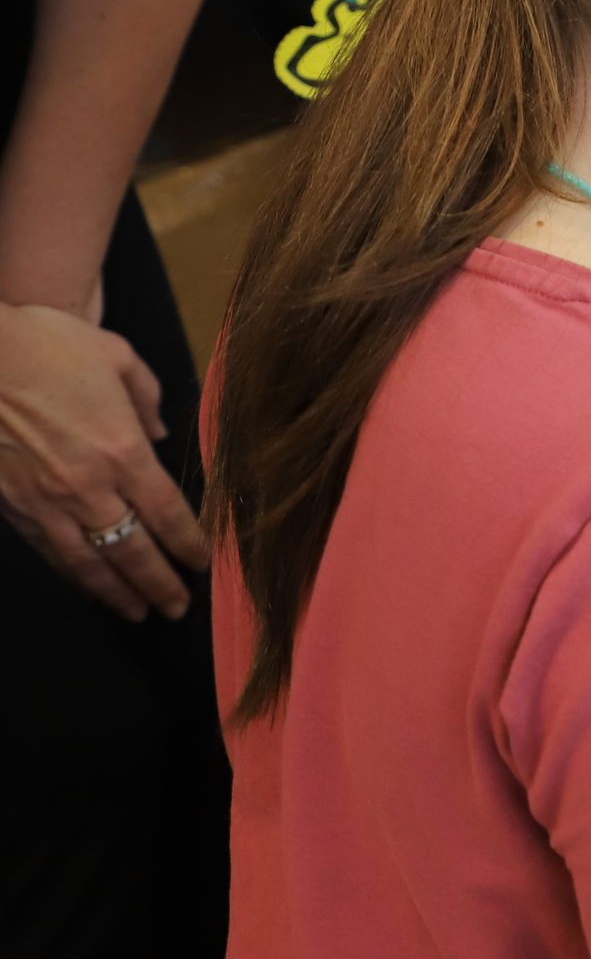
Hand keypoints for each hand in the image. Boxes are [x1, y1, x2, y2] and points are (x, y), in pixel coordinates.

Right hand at [0, 300, 208, 621]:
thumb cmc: (47, 345)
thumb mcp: (117, 356)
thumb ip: (148, 399)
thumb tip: (161, 433)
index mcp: (122, 449)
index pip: (166, 512)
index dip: (188, 543)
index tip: (204, 563)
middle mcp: (86, 485)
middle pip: (131, 551)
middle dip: (159, 584)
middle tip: (178, 609)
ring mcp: (44, 501)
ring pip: (86, 563)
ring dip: (115, 592)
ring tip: (137, 612)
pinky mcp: (11, 506)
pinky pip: (48, 551)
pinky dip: (72, 574)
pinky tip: (85, 584)